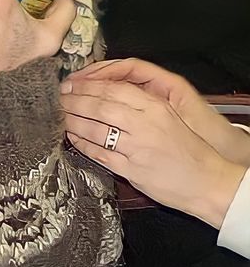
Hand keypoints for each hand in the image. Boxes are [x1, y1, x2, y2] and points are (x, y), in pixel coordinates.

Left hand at [67, 58, 249, 165]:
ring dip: (73, 122)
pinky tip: (72, 137)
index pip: (113, 89)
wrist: (208, 181)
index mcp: (155, 107)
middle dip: (75, 101)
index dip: (87, 85)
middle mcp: (145, 125)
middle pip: (101, 106)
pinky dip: (82, 144)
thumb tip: (101, 89)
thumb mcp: (166, 115)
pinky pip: (99, 154)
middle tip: (59, 99)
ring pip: (96, 130)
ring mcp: (137, 148)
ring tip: (61, 116)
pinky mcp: (132, 170)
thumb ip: (137, 102)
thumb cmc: (185, 147)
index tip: (70, 84)